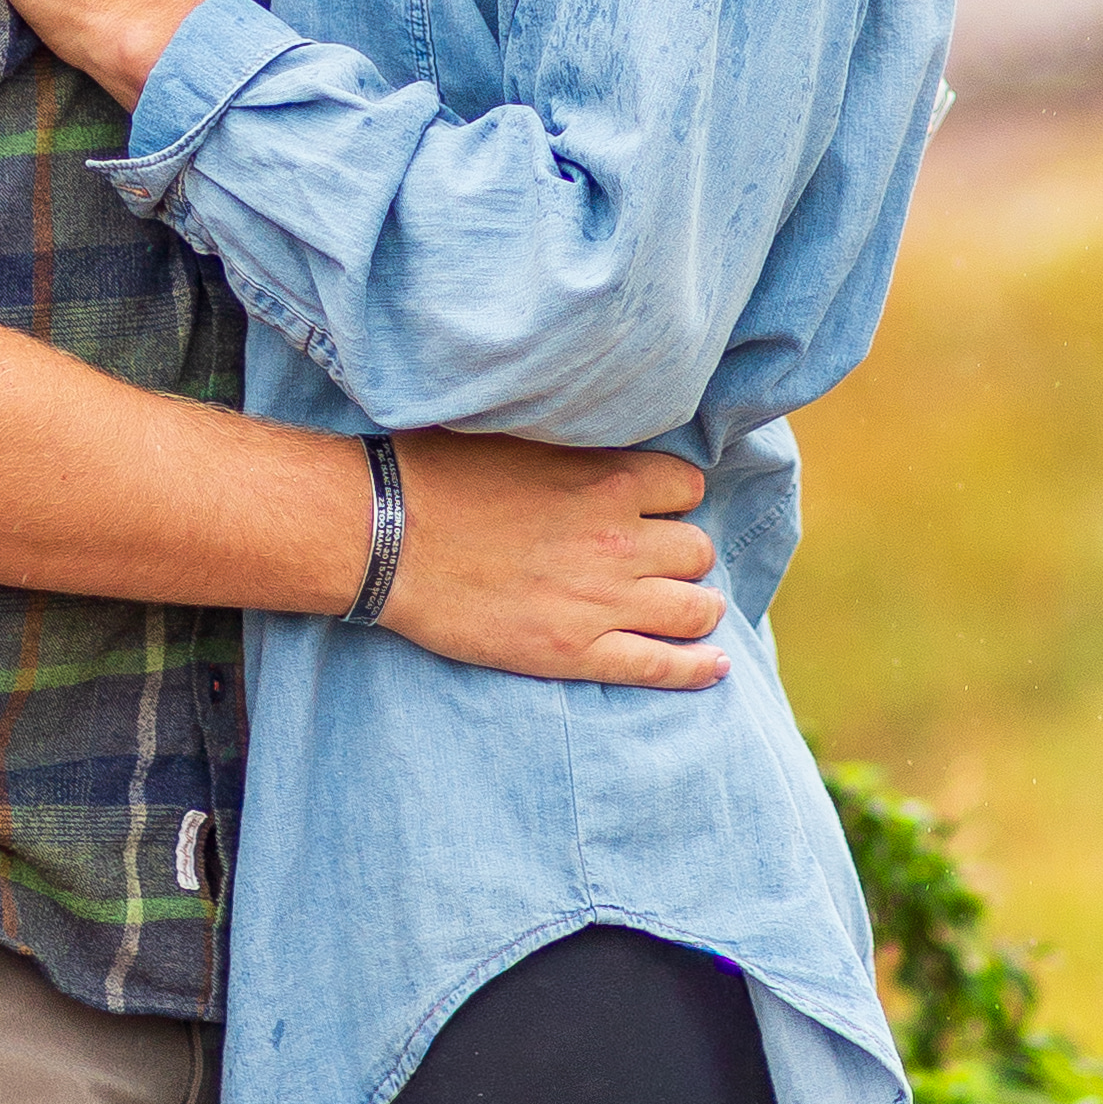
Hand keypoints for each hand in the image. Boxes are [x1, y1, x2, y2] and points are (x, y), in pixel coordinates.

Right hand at [388, 436, 726, 687]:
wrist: (389, 534)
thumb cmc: (438, 474)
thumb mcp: (519, 434)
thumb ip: (572, 446)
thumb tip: (596, 434)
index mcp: (606, 477)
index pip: (686, 487)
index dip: (672, 500)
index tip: (654, 510)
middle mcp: (618, 536)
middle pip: (697, 549)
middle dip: (683, 556)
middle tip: (658, 564)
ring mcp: (601, 599)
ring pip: (695, 607)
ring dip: (696, 607)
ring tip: (687, 610)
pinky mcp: (576, 650)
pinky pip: (661, 665)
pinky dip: (696, 669)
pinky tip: (713, 668)